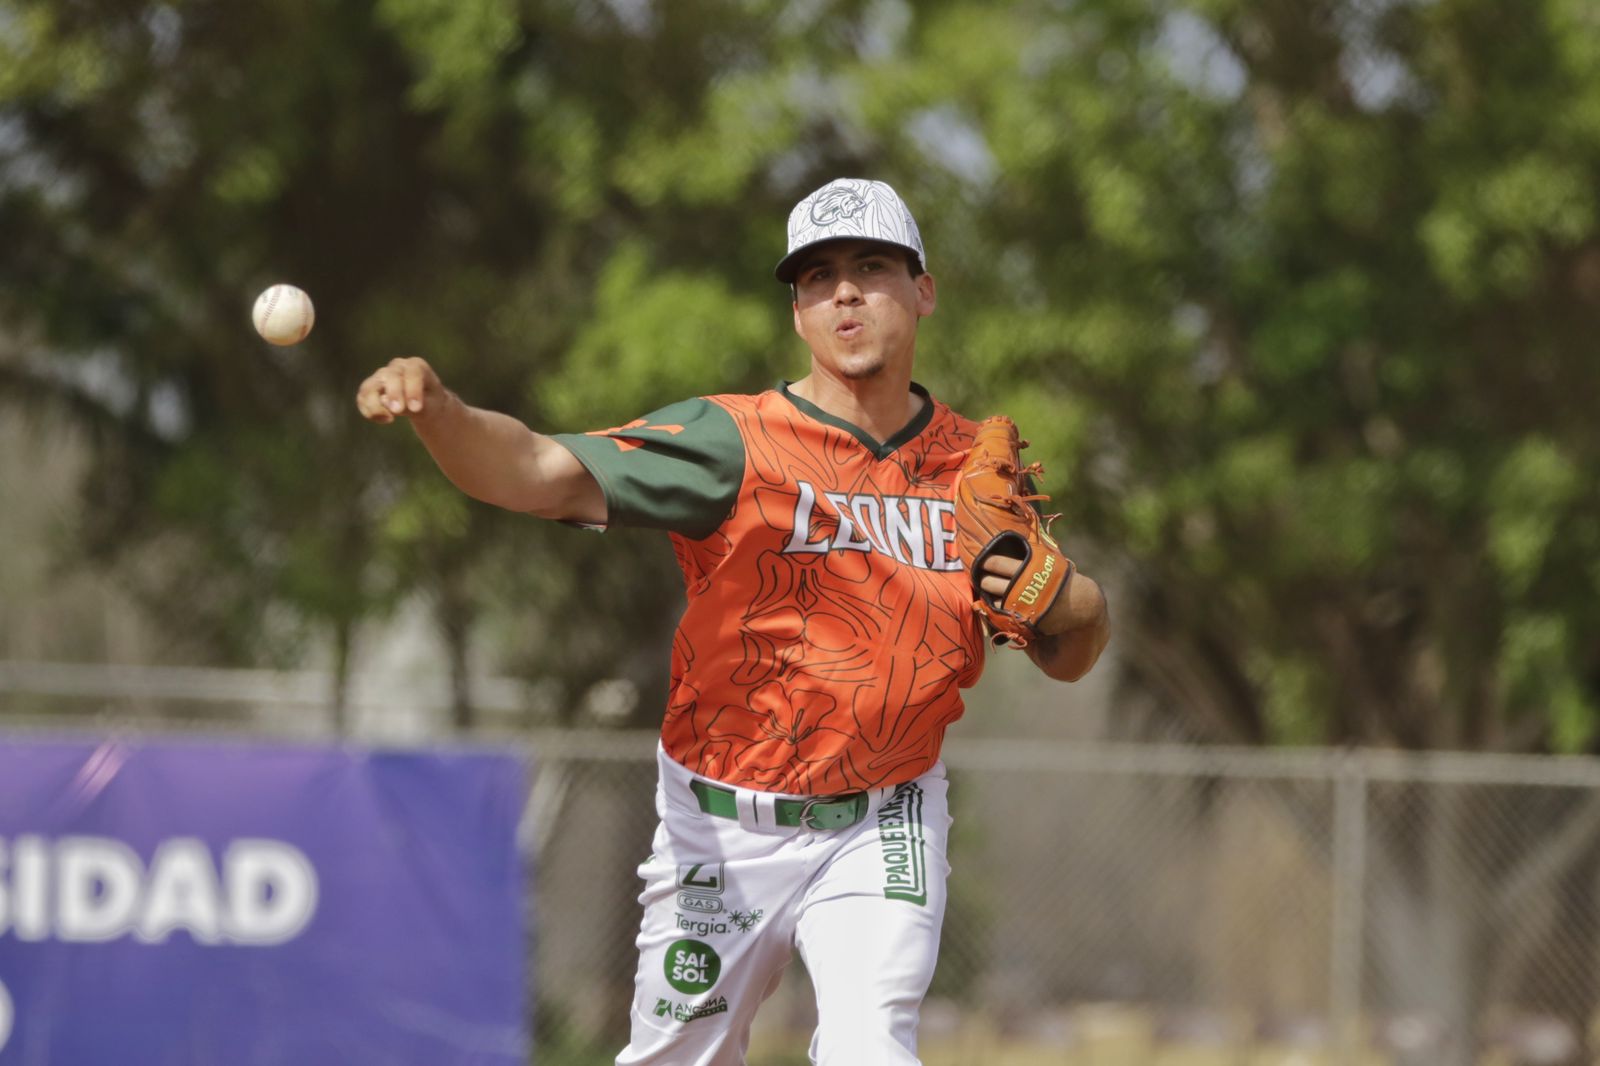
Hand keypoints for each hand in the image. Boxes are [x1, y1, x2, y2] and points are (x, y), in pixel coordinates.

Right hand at [355, 357, 448, 423]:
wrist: (424, 406)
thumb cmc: (430, 403)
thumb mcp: (429, 406)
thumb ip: (411, 405)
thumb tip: (383, 400)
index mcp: (417, 366)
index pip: (413, 372)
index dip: (412, 390)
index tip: (416, 408)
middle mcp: (397, 367)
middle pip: (390, 376)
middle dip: (393, 393)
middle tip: (398, 411)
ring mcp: (381, 375)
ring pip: (370, 386)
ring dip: (375, 405)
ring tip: (389, 419)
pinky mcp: (370, 387)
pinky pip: (362, 398)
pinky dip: (368, 411)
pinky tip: (383, 420)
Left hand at [978, 554, 1098, 639]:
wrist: (1081, 604)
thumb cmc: (1061, 580)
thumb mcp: (1048, 562)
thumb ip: (1029, 556)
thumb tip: (1009, 541)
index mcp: (1029, 567)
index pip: (998, 563)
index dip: (987, 563)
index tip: (983, 562)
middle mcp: (1025, 585)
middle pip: (991, 583)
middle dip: (984, 581)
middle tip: (982, 579)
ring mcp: (1024, 604)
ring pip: (994, 601)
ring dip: (988, 598)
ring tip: (989, 593)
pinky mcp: (1026, 621)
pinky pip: (1003, 617)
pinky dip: (997, 613)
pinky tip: (996, 608)